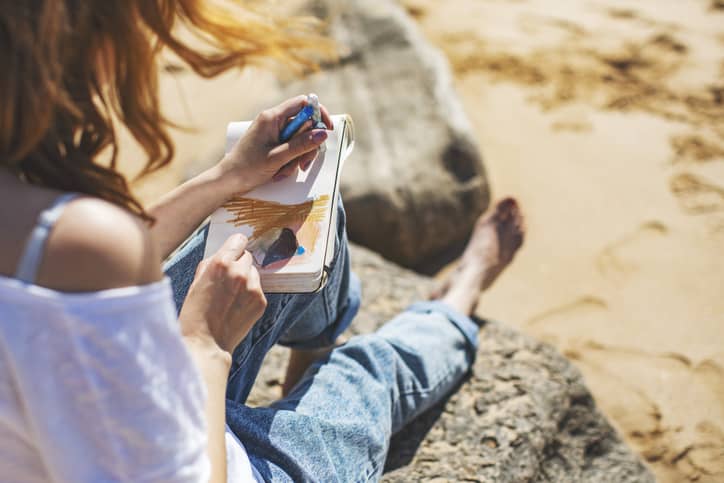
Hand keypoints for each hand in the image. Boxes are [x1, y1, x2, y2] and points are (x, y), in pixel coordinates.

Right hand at [179, 234, 266, 353]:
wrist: (206, 343)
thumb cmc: (194, 312)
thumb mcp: (196, 281)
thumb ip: (211, 264)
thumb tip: (224, 253)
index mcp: (220, 263)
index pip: (239, 240)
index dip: (235, 246)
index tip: (233, 252)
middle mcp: (240, 272)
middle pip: (247, 256)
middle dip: (239, 264)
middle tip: (228, 280)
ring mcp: (253, 287)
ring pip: (254, 272)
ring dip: (246, 279)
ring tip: (231, 296)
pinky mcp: (261, 301)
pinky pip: (258, 289)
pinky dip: (250, 294)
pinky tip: (237, 306)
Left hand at [218, 95, 333, 193]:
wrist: (228, 180)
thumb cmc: (247, 167)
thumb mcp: (278, 157)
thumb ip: (301, 144)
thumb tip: (323, 134)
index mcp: (273, 117)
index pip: (303, 103)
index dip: (319, 114)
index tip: (327, 130)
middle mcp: (274, 121)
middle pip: (305, 126)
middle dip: (308, 146)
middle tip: (304, 164)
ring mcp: (274, 133)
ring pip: (300, 140)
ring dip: (298, 157)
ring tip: (285, 171)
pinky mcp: (274, 144)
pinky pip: (291, 148)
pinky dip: (291, 161)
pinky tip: (280, 172)